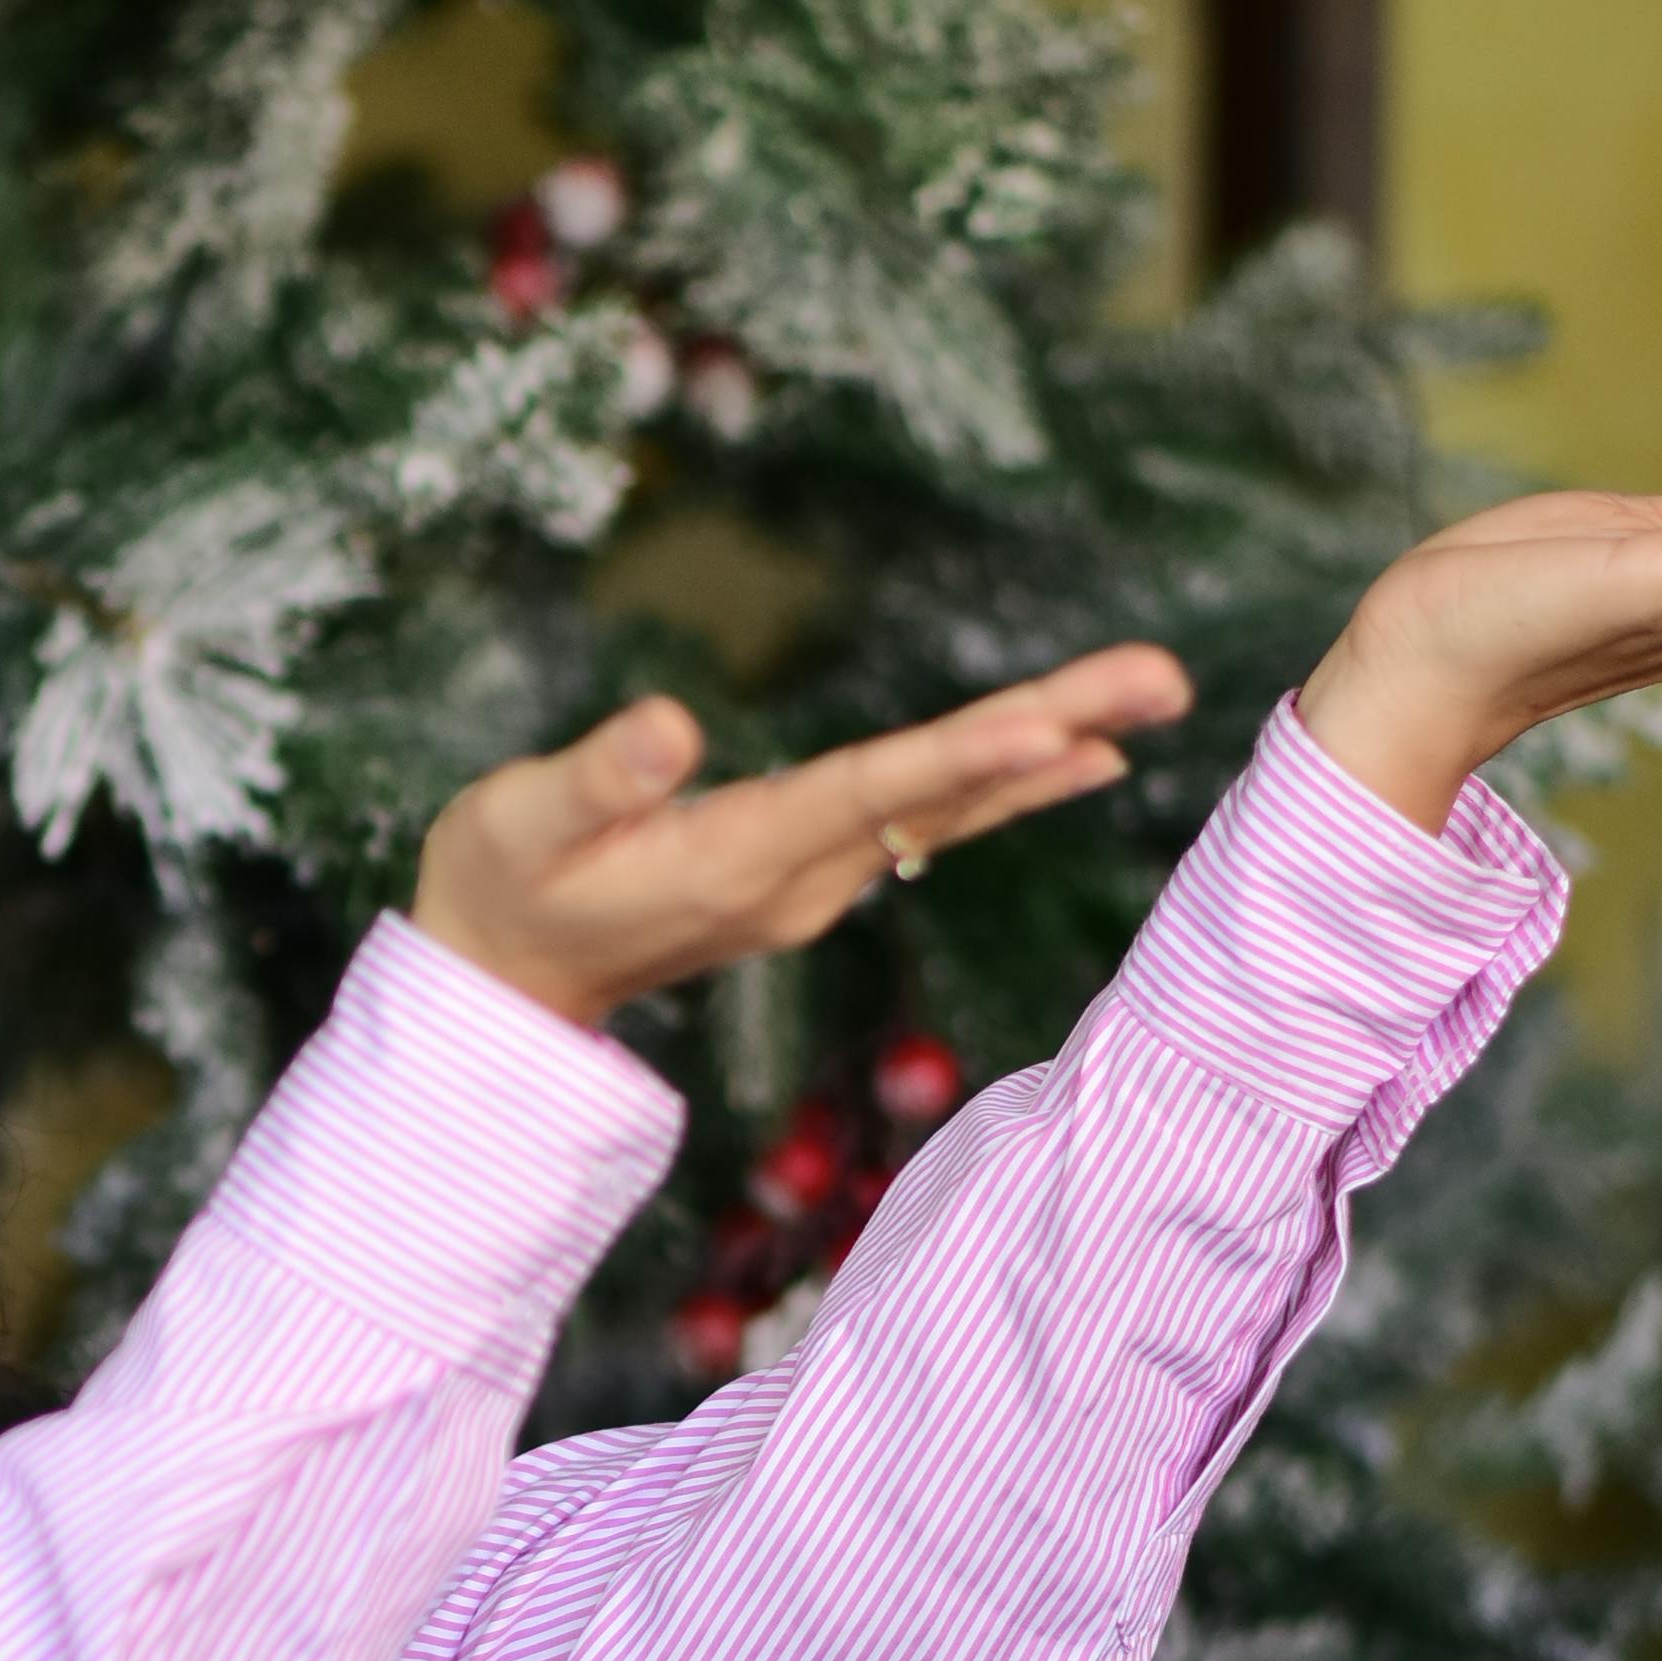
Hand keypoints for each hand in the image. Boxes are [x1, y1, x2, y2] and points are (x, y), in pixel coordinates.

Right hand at [409, 647, 1191, 1028]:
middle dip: (1055, 730)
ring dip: (1054, 750)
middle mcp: (798, 877)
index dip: (960, 756)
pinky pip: (929, 820)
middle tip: (1164, 677)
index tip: (1052, 722)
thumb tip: (671, 725)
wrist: (505, 982)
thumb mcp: (519, 824)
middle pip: (942, 794)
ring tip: (1152, 698)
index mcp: (736, 858)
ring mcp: (812, 882)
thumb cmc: (497, 887)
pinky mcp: (809, 873)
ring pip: (950, 808)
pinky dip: (1003, 779)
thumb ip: (593, 780)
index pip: (867, 796)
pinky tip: (1073, 753)